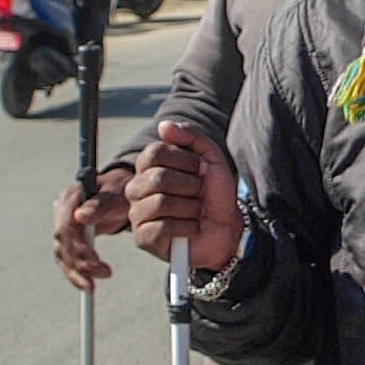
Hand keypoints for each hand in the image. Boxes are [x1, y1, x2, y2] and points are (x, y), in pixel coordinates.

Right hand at [53, 165, 133, 290]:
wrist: (121, 193)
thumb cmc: (121, 190)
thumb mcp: (117, 194)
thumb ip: (101, 204)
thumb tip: (81, 217)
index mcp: (70, 197)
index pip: (66, 227)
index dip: (78, 247)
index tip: (95, 261)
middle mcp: (61, 211)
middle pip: (63, 243)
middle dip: (81, 263)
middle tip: (105, 273)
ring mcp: (63, 225)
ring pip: (62, 255)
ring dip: (77, 273)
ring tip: (93, 287)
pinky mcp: (68, 239)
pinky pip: (67, 260)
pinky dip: (75, 275)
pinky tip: (87, 287)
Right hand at [125, 120, 242, 271]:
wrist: (227, 228)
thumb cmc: (214, 193)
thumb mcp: (211, 159)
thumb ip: (191, 137)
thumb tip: (164, 126)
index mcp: (148, 166)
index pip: (155, 152)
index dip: (186, 160)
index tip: (202, 169)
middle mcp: (137, 188)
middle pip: (158, 178)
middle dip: (191, 186)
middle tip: (200, 193)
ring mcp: (137, 214)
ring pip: (161, 202)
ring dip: (191, 208)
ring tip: (197, 211)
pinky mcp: (144, 239)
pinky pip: (163, 228)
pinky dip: (188, 227)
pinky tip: (192, 228)